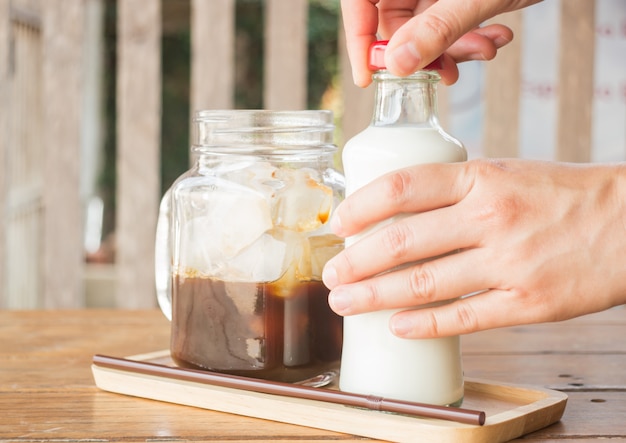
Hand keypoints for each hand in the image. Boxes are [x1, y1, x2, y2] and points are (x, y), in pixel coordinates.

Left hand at [322, 159, 625, 336]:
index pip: (403, 187)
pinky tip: (396, 327)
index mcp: (482, 177)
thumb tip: (394, 211)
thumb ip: (455, 191)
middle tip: (331, 274)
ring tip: (345, 303)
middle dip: (356, 262)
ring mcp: (510, 263)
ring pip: (425, 284)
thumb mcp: (505, 173)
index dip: (360, 206)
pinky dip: (424, 325)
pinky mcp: (529, 303)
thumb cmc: (561, 194)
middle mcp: (491, 217)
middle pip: (403, 242)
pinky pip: (464, 317)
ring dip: (375, 297)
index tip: (338, 222)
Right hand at [342, 0, 539, 85]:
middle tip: (441, 72)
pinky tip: (494, 36)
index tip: (368, 78)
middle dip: (420, 52)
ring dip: (451, 48)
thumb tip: (397, 65)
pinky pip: (446, 22)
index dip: (358, 37)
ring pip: (421, 26)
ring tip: (484, 50)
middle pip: (391, 18)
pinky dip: (467, 37)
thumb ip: (438, 28)